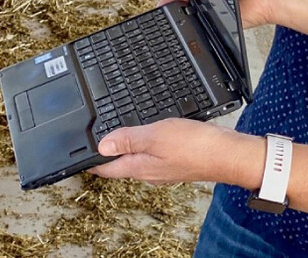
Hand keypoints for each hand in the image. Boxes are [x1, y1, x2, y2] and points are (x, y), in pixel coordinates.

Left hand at [89, 118, 246, 184]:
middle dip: (108, 153)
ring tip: (120, 135)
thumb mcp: (156, 136)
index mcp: (140, 167)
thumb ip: (128, 139)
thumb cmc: (196, 146)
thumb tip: (102, 146)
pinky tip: (154, 136)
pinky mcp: (178, 162)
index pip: (106, 167)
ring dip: (128, 147)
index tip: (78, 154)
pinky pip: (156, 154)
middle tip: (96, 141)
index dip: (91, 160)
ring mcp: (165, 169)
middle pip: (121, 164)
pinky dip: (149, 145)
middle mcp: (150, 172)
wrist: (229, 155)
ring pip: (139, 159)